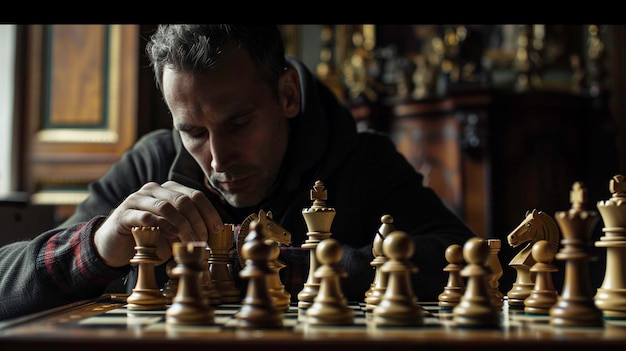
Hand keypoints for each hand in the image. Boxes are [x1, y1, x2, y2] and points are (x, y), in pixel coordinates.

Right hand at [93, 181, 223, 266]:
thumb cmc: (148, 239)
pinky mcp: (124, 213)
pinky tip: (170, 238)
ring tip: (189, 242)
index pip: (195, 195)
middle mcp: (154, 190)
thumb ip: (188, 229)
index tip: (218, 230)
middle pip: (183, 200)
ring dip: (182, 226)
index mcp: (169, 191)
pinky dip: (162, 228)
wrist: (113, 246)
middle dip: (197, 221)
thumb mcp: (173, 233)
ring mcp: (137, 199)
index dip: (209, 212)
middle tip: (203, 240)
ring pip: (166, 207)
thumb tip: (211, 235)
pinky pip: (147, 216)